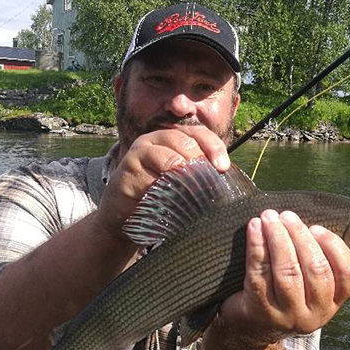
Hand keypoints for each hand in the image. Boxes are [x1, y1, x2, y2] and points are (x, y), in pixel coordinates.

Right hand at [93, 126, 229, 240]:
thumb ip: (198, 172)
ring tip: (196, 193)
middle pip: (184, 142)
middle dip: (202, 163)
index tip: (224, 168)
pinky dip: (166, 191)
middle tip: (210, 184)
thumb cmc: (157, 196)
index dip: (214, 147)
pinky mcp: (126, 172)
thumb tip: (226, 175)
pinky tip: (173, 201)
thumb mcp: (179, 180)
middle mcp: (153, 140)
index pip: (198, 133)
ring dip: (187, 177)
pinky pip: (151, 179)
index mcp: (170, 137)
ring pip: (170, 159)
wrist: (123, 216)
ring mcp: (137, 154)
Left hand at [217, 209, 349, 346]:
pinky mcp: (260, 312)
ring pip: (288, 272)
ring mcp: (287, 316)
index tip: (317, 227)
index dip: (334, 247)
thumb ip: (315, 260)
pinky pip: (259, 274)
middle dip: (300, 236)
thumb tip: (307, 220)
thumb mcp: (308, 287)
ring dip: (278, 239)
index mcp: (333, 304)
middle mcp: (315, 314)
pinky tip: (254, 228)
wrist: (251, 329)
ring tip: (269, 218)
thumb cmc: (283, 296)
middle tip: (287, 215)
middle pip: (315, 270)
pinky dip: (257, 247)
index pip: (347, 275)